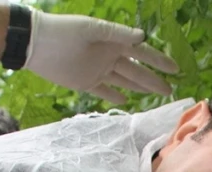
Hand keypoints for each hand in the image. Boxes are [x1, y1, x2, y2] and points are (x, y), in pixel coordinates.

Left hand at [27, 13, 178, 102]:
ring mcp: (98, 70)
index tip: (175, 69)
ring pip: (125, 81)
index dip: (159, 61)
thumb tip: (143, 37)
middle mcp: (109, 56)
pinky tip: (126, 102)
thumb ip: (117, 33)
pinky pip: (105, 90)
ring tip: (156, 94)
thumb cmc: (64, 31)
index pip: (142, 53)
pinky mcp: (86, 82)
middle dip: (154, 80)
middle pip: (137, 71)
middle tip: (170, 90)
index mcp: (113, 42)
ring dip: (140, 87)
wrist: (36, 43)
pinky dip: (115, 96)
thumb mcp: (92, 29)